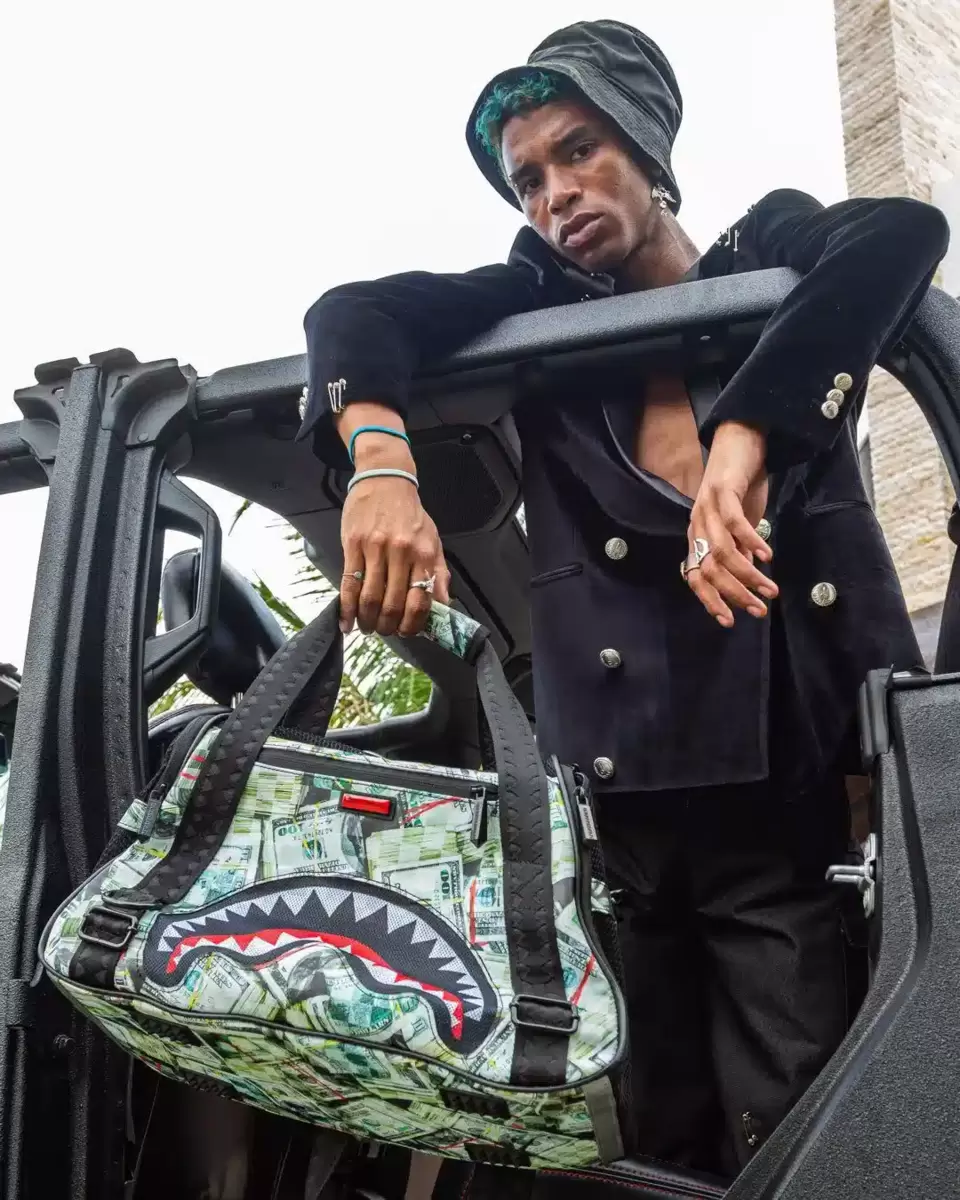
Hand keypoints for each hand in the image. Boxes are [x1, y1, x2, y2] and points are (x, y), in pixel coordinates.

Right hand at [339, 436, 449, 636]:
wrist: (385, 480)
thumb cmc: (409, 513)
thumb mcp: (433, 540)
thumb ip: (439, 573)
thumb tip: (443, 605)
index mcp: (424, 554)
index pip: (420, 601)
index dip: (412, 624)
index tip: (406, 631)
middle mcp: (401, 552)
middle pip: (393, 604)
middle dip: (388, 626)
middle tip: (385, 631)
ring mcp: (375, 549)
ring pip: (370, 598)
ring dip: (368, 621)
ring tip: (368, 628)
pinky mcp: (353, 545)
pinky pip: (349, 584)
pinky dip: (347, 609)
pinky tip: (347, 623)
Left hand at [685, 422, 778, 627]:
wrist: (740, 441)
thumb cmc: (740, 486)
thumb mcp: (738, 525)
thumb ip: (739, 551)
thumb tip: (747, 579)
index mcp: (697, 537)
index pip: (695, 578)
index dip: (710, 601)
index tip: (730, 621)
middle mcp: (697, 526)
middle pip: (709, 570)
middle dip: (735, 595)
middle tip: (760, 608)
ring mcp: (707, 508)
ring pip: (722, 552)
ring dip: (747, 575)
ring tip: (770, 588)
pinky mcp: (722, 491)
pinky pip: (735, 523)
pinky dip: (752, 542)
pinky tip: (768, 555)